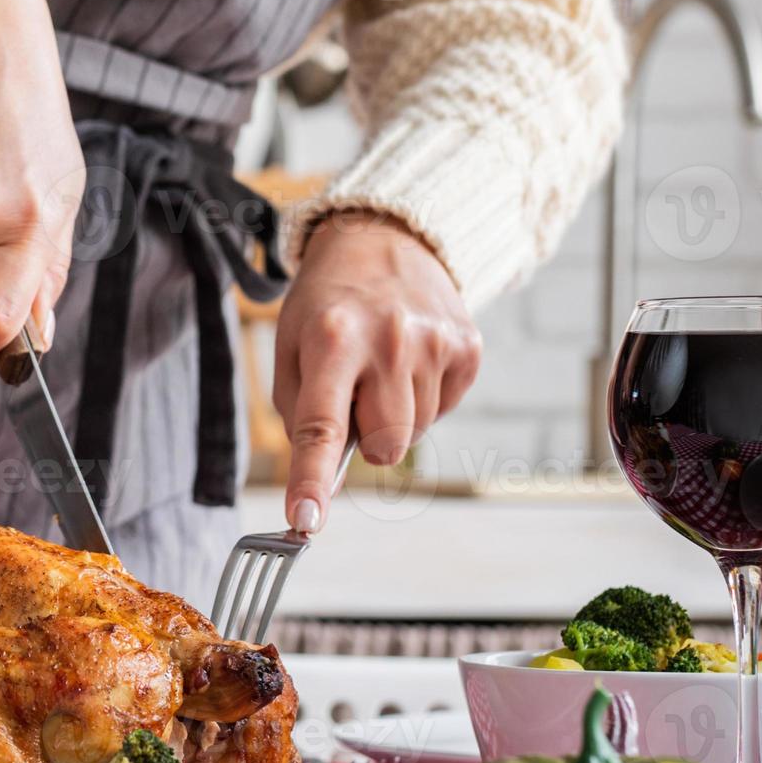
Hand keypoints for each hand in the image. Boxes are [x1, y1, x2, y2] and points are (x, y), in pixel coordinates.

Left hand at [273, 213, 482, 531]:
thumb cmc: (328, 307)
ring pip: (415, 434)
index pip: (321, 426)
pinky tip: (410, 360)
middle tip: (355, 394)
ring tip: (382, 366)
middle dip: (367, 438)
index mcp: (332, 340)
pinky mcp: (469, 348)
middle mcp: (390, 341)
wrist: (385, 240)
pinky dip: (423, 398)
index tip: (305, 522)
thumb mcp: (293, 349)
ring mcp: (436, 344)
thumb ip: (302, 419)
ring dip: (394, 416)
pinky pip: (443, 411)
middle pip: (384, 446)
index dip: (312, 480)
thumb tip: (323, 491)